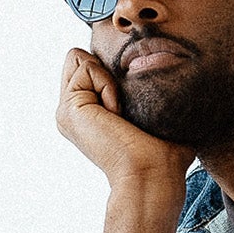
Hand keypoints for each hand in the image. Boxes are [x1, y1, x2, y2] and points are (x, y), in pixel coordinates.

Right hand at [56, 47, 193, 191]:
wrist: (154, 174)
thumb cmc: (166, 151)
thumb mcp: (154, 112)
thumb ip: (143, 88)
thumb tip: (164, 64)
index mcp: (88, 113)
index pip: (90, 64)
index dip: (113, 71)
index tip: (131, 106)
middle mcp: (73, 111)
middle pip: (80, 58)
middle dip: (107, 71)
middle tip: (124, 108)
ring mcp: (67, 110)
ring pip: (81, 59)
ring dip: (109, 80)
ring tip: (121, 113)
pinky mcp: (70, 107)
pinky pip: (87, 68)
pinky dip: (109, 86)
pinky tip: (116, 114)